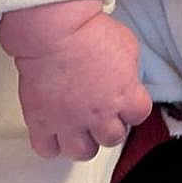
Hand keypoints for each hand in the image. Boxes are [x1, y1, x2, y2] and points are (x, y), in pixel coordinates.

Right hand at [0, 1, 152, 158]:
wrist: (53, 30)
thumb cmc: (88, 31)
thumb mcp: (127, 45)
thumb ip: (130, 70)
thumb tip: (126, 78)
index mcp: (125, 96)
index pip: (139, 115)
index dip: (131, 107)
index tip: (124, 102)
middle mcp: (100, 115)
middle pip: (112, 138)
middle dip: (108, 126)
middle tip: (101, 113)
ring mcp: (70, 122)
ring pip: (82, 152)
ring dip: (82, 140)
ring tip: (78, 126)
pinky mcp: (42, 122)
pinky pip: (47, 149)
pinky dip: (51, 143)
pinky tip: (53, 130)